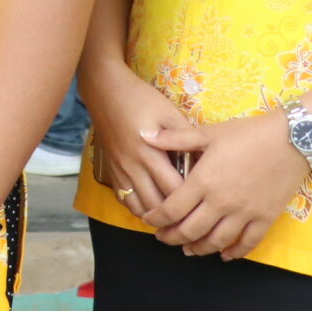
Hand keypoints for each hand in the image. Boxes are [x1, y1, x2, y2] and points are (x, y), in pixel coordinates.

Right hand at [87, 67, 194, 220]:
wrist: (104, 89)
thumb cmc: (140, 98)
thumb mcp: (169, 112)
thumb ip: (187, 137)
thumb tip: (207, 158)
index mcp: (150, 153)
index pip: (174, 190)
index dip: (191, 202)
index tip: (207, 205)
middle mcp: (133, 167)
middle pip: (156, 206)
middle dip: (175, 218)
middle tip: (194, 221)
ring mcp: (120, 171)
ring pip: (138, 208)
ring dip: (156, 217)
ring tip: (174, 220)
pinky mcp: (111, 170)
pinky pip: (124, 200)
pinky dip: (139, 209)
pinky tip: (152, 207)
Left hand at [138, 113, 307, 257]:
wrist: (292, 140)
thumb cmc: (247, 133)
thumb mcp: (208, 132)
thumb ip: (175, 138)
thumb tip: (143, 133)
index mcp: (203, 181)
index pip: (172, 209)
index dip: (156, 219)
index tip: (149, 220)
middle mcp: (221, 203)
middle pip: (190, 231)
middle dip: (172, 238)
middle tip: (163, 238)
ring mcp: (244, 214)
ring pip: (216, 242)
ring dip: (199, 249)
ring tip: (188, 249)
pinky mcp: (265, 219)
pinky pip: (247, 244)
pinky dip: (233, 253)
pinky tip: (224, 255)